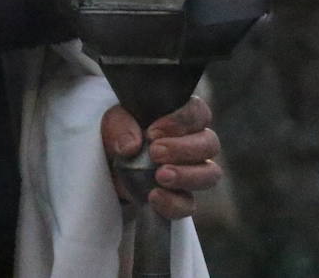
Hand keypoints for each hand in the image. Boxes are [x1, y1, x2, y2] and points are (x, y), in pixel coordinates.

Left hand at [102, 96, 221, 218]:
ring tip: (160, 176)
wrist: (107, 167)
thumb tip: (130, 146)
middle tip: (155, 152)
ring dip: (187, 176)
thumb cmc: (120, 135)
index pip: (198, 113)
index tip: (153, 132)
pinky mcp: (181, 198)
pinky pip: (189, 205)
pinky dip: (173, 203)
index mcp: (180, 118)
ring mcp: (191, 172)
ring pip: (210, 174)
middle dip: (184, 149)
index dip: (181, 122)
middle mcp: (193, 144)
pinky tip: (154, 197)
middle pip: (210, 143)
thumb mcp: (113, 123)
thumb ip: (120, 126)